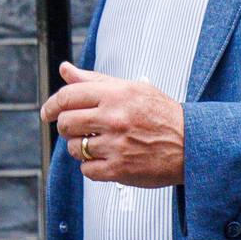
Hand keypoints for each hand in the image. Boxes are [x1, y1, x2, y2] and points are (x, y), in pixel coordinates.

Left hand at [40, 61, 185, 186]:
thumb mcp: (133, 89)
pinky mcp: (118, 169)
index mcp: (117, 94)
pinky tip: (108, 158)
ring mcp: (115, 145)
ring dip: (81, 147)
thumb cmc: (163, 115)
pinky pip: (86, 169)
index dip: (52, 105)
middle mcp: (114, 118)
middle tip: (77, 129)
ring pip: (74, 148)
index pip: (68, 96)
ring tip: (100, 143)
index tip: (48, 112)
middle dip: (66, 127)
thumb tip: (65, 70)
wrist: (192, 144)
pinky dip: (92, 166)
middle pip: (66, 123)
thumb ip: (96, 80)